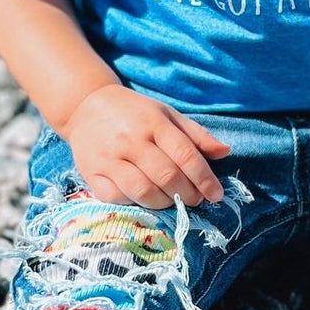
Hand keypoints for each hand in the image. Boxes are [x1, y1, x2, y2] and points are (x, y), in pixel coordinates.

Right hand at [62, 86, 229, 210]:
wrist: (85, 106)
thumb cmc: (134, 113)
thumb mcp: (167, 114)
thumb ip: (196, 135)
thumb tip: (225, 152)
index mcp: (154, 122)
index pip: (185, 155)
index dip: (204, 178)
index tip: (216, 195)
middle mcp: (132, 140)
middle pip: (167, 176)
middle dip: (187, 194)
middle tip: (194, 200)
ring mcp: (110, 158)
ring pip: (143, 191)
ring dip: (164, 202)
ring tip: (171, 200)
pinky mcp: (91, 172)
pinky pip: (115, 197)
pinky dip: (132, 203)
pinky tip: (142, 198)